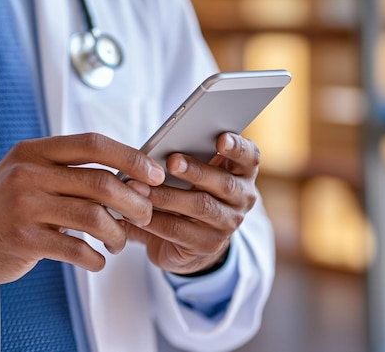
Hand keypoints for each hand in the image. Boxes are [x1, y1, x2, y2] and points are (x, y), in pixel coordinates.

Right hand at [0, 133, 165, 285]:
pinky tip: (97, 260)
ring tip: (120, 242)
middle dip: (134, 201)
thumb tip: (130, 179)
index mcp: (34, 151)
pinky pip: (75, 248)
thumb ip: (70, 172)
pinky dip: (95, 258)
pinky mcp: (24, 239)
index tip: (154, 173)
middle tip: (145, 214)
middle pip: (100, 182)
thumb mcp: (30, 174)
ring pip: (93, 216)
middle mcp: (28, 173)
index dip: (130, 157)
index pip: (92, 145)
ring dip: (118, 233)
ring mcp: (24, 206)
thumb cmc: (7, 205)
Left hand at [125, 132, 259, 274]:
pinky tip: (135, 212)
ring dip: (168, 195)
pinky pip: (178, 229)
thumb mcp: (190, 176)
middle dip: (196, 170)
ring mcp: (227, 224)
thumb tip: (147, 148)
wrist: (189, 243)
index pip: (249, 157)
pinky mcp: (206, 244)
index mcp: (240, 172)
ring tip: (140, 187)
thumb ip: (179, 158)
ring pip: (200, 206)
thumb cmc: (186, 194)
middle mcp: (241, 198)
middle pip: (224, 182)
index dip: (237, 147)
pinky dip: (154, 219)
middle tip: (172, 161)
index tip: (221, 139)